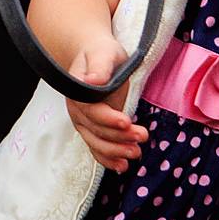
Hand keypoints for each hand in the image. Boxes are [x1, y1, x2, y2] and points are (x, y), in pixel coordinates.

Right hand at [65, 36, 147, 171]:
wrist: (94, 56)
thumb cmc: (101, 53)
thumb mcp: (103, 53)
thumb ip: (99, 66)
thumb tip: (92, 80)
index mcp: (78, 92)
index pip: (92, 111)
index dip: (108, 119)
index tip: (126, 121)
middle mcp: (77, 111)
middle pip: (97, 131)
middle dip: (119, 138)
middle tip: (141, 137)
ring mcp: (83, 123)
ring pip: (97, 143)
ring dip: (116, 152)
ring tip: (136, 153)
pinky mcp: (92, 129)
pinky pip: (97, 148)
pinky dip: (108, 159)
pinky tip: (121, 166)